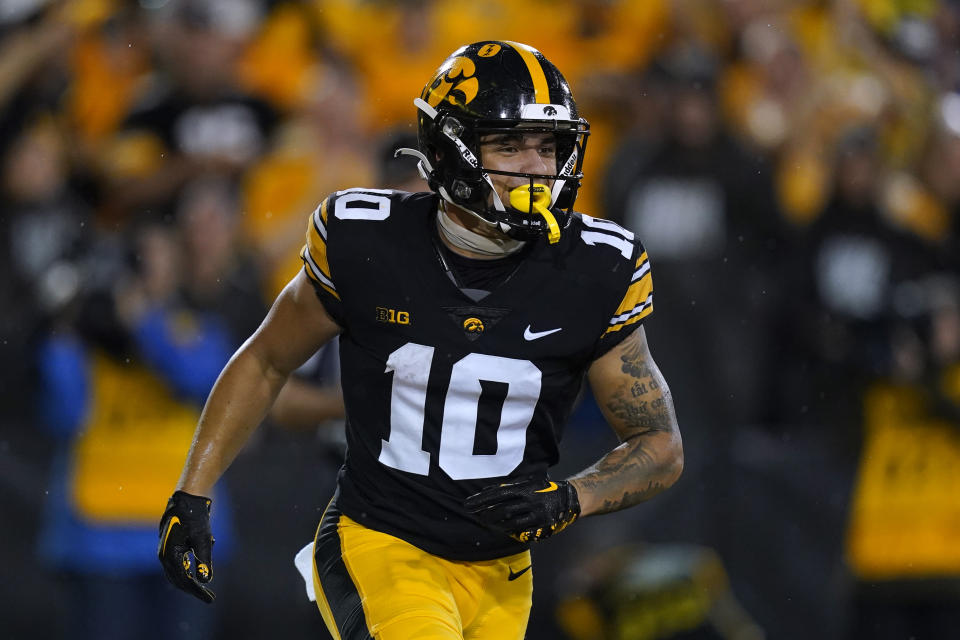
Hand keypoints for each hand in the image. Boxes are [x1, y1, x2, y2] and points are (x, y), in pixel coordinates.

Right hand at [158, 491, 215, 602]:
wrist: (186, 499)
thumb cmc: (195, 518)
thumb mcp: (203, 538)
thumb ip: (204, 559)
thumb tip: (206, 580)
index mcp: (170, 555)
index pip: (184, 581)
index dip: (198, 591)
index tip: (210, 598)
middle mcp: (164, 556)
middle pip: (178, 580)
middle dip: (193, 589)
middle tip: (208, 596)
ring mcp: (165, 551)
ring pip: (176, 573)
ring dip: (189, 580)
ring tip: (203, 586)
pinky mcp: (169, 546)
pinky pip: (177, 564)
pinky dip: (187, 569)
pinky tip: (197, 568)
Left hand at [465, 477, 580, 542]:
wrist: (568, 498)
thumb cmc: (543, 489)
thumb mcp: (528, 483)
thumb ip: (509, 487)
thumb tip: (486, 491)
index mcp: (525, 489)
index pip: (498, 495)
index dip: (481, 500)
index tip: (468, 504)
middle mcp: (530, 501)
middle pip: (502, 510)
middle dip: (486, 514)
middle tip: (475, 516)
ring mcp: (536, 514)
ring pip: (510, 522)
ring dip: (496, 524)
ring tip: (486, 523)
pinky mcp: (541, 526)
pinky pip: (522, 530)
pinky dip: (509, 530)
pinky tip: (501, 529)